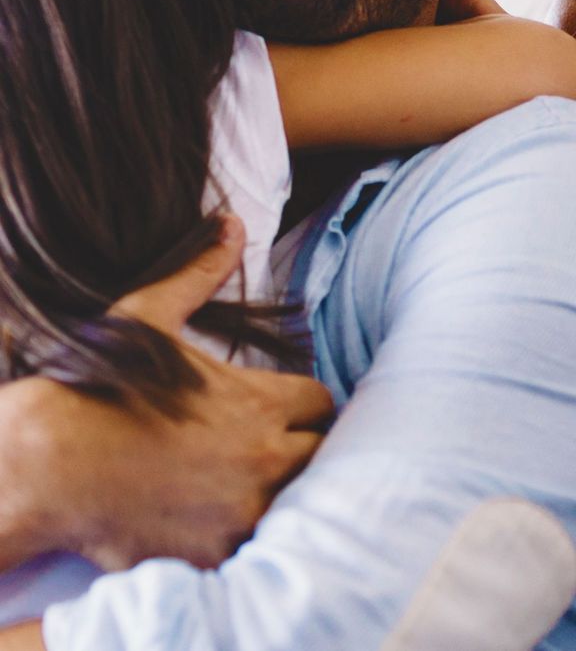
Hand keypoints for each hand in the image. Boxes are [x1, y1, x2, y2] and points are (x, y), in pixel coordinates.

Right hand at [0, 217, 332, 571]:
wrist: (50, 463)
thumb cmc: (101, 385)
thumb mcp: (151, 315)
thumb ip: (199, 271)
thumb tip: (232, 223)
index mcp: (257, 401)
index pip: (324, 405)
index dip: (309, 407)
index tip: (288, 412)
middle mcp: (262, 458)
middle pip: (322, 458)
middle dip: (305, 451)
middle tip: (275, 449)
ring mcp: (241, 513)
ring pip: (296, 506)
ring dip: (283, 495)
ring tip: (251, 485)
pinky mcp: (216, 555)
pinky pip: (257, 550)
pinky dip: (247, 537)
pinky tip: (219, 521)